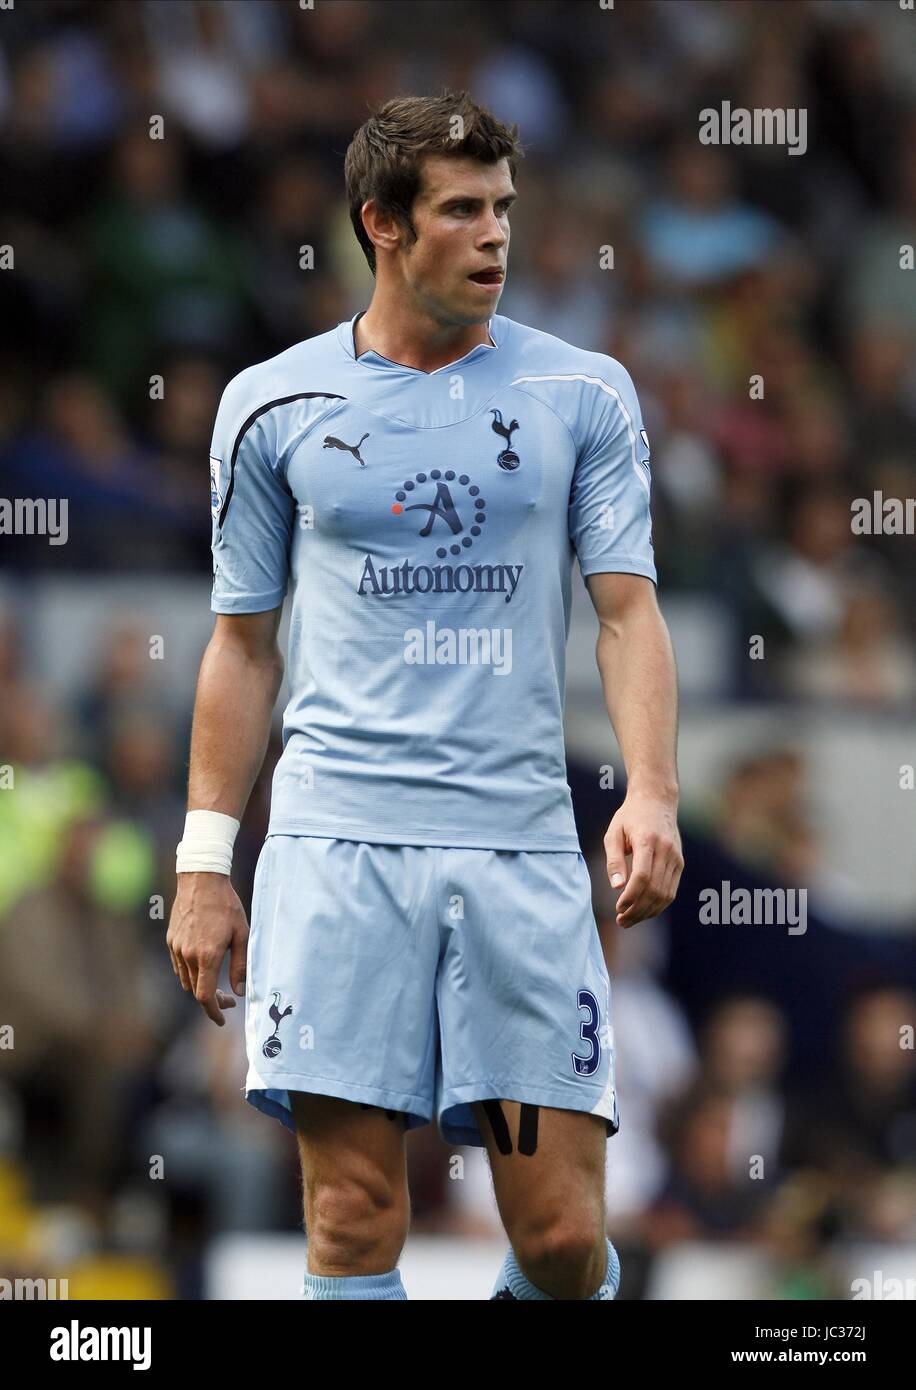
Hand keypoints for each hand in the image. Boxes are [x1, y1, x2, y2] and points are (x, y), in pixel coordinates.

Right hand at [167, 873, 248, 1024]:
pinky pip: (179, 965)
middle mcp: (188, 955)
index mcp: (207, 956)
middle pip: (195, 991)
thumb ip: (240, 965)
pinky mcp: (171, 940)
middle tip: (229, 997)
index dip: (214, 1012)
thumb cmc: (226, 906)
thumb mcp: (242, 934)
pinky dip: (190, 972)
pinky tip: (203, 964)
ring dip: (200, 986)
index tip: (223, 1018)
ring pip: (186, 979)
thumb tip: (240, 991)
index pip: (205, 996)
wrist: (201, 880)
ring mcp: (176, 948)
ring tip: (217, 981)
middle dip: (211, 999)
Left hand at [604, 788, 682, 927]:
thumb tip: (617, 887)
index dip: (631, 896)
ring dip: (648, 911)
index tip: (618, 908)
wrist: (656, 801)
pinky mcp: (680, 863)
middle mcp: (666, 850)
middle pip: (655, 889)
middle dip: (638, 910)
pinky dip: (658, 905)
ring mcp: (676, 858)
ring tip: (629, 920)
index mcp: (647, 841)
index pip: (642, 876)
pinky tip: (644, 911)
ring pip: (665, 894)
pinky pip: (671, 890)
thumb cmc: (630, 817)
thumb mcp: (613, 833)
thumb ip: (614, 860)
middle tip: (621, 921)